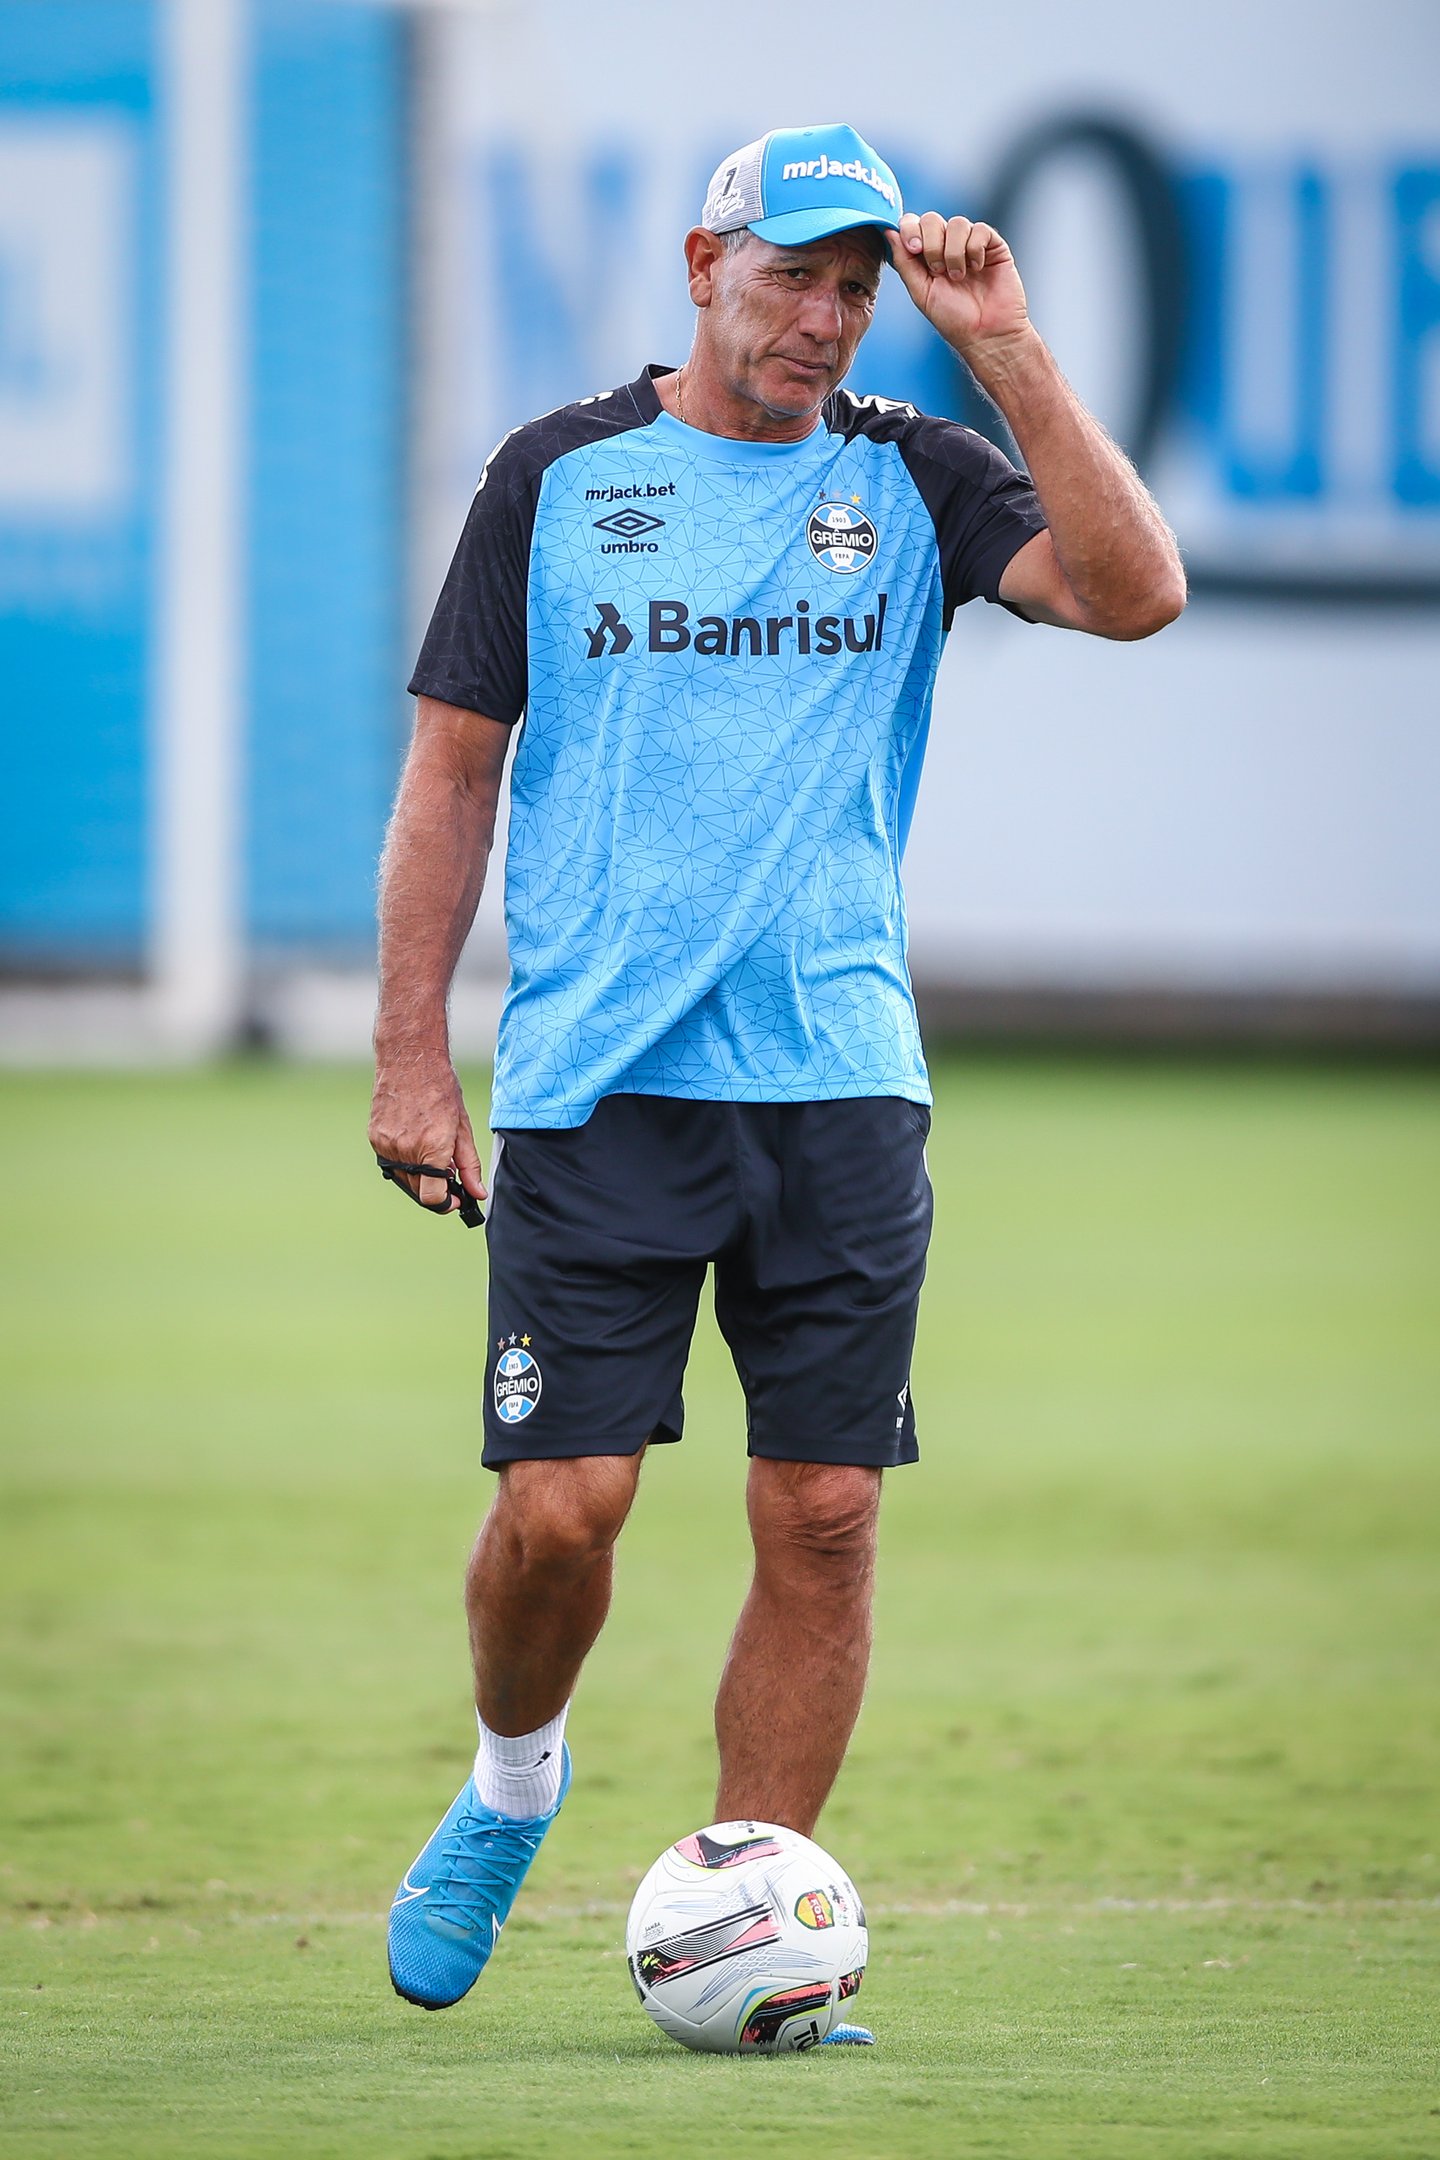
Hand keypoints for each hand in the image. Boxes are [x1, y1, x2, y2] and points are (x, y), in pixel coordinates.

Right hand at [369, 1050, 485, 1214]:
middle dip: (435, 1188)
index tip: (455, 1199)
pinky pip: (391, 1162)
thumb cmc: (440, 1088)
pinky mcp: (375, 1138)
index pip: (432, 1198)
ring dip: (419, 1175)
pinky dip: (405, 1160)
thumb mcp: (463, 1127)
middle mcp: (406, 1149)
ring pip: (404, 1179)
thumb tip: (477, 1191)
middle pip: (418, 1191)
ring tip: (431, 1150)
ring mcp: (387, 1145)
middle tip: (448, 1172)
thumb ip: (469, 1164)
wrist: (410, 1060)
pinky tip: (415, 1140)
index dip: (446, 1204)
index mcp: (432, 1147)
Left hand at [887, 212, 1030, 357]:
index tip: (914, 249)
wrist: (986, 334)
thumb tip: (887, 231)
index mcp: (925, 256)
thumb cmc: (953, 319)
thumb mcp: (920, 292)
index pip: (912, 224)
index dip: (909, 229)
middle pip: (932, 219)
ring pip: (956, 223)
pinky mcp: (992, 245)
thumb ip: (904, 262)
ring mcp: (969, 244)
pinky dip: (974, 249)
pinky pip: (979, 229)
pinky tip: (977, 269)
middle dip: (931, 243)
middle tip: (937, 270)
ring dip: (953, 252)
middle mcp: (947, 246)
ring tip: (959, 277)